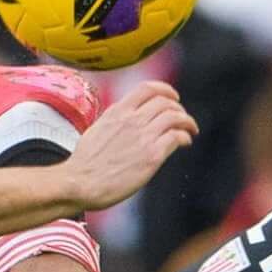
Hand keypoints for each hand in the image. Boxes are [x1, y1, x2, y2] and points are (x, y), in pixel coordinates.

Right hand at [55, 81, 197, 210]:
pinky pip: (177, 137)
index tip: (173, 97)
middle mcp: (132, 120)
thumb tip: (126, 117)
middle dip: (179, 109)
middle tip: (183, 119)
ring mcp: (143, 137)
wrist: (81, 183)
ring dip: (187, 122)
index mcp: (117, 112)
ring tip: (190, 130)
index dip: (166, 90)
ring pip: (176, 117)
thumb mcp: (98, 130)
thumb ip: (115, 121)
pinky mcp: (152, 156)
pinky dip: (185, 137)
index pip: (147, 88)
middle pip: (166, 102)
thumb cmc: (86, 163)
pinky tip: (185, 143)